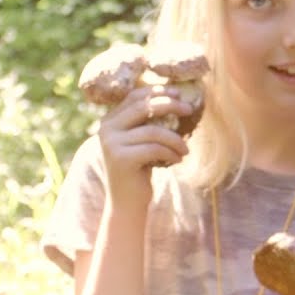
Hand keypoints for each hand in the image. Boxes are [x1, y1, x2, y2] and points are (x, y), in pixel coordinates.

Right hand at [97, 84, 193, 209]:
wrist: (127, 203)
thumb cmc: (139, 170)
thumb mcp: (141, 142)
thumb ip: (147, 122)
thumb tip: (175, 98)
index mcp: (109, 121)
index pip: (134, 96)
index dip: (157, 91)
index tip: (178, 93)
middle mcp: (106, 129)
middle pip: (143, 107)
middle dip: (169, 105)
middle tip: (189, 110)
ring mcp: (111, 144)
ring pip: (153, 131)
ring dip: (175, 138)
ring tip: (185, 149)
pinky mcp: (121, 159)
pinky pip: (154, 148)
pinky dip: (171, 152)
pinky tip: (178, 159)